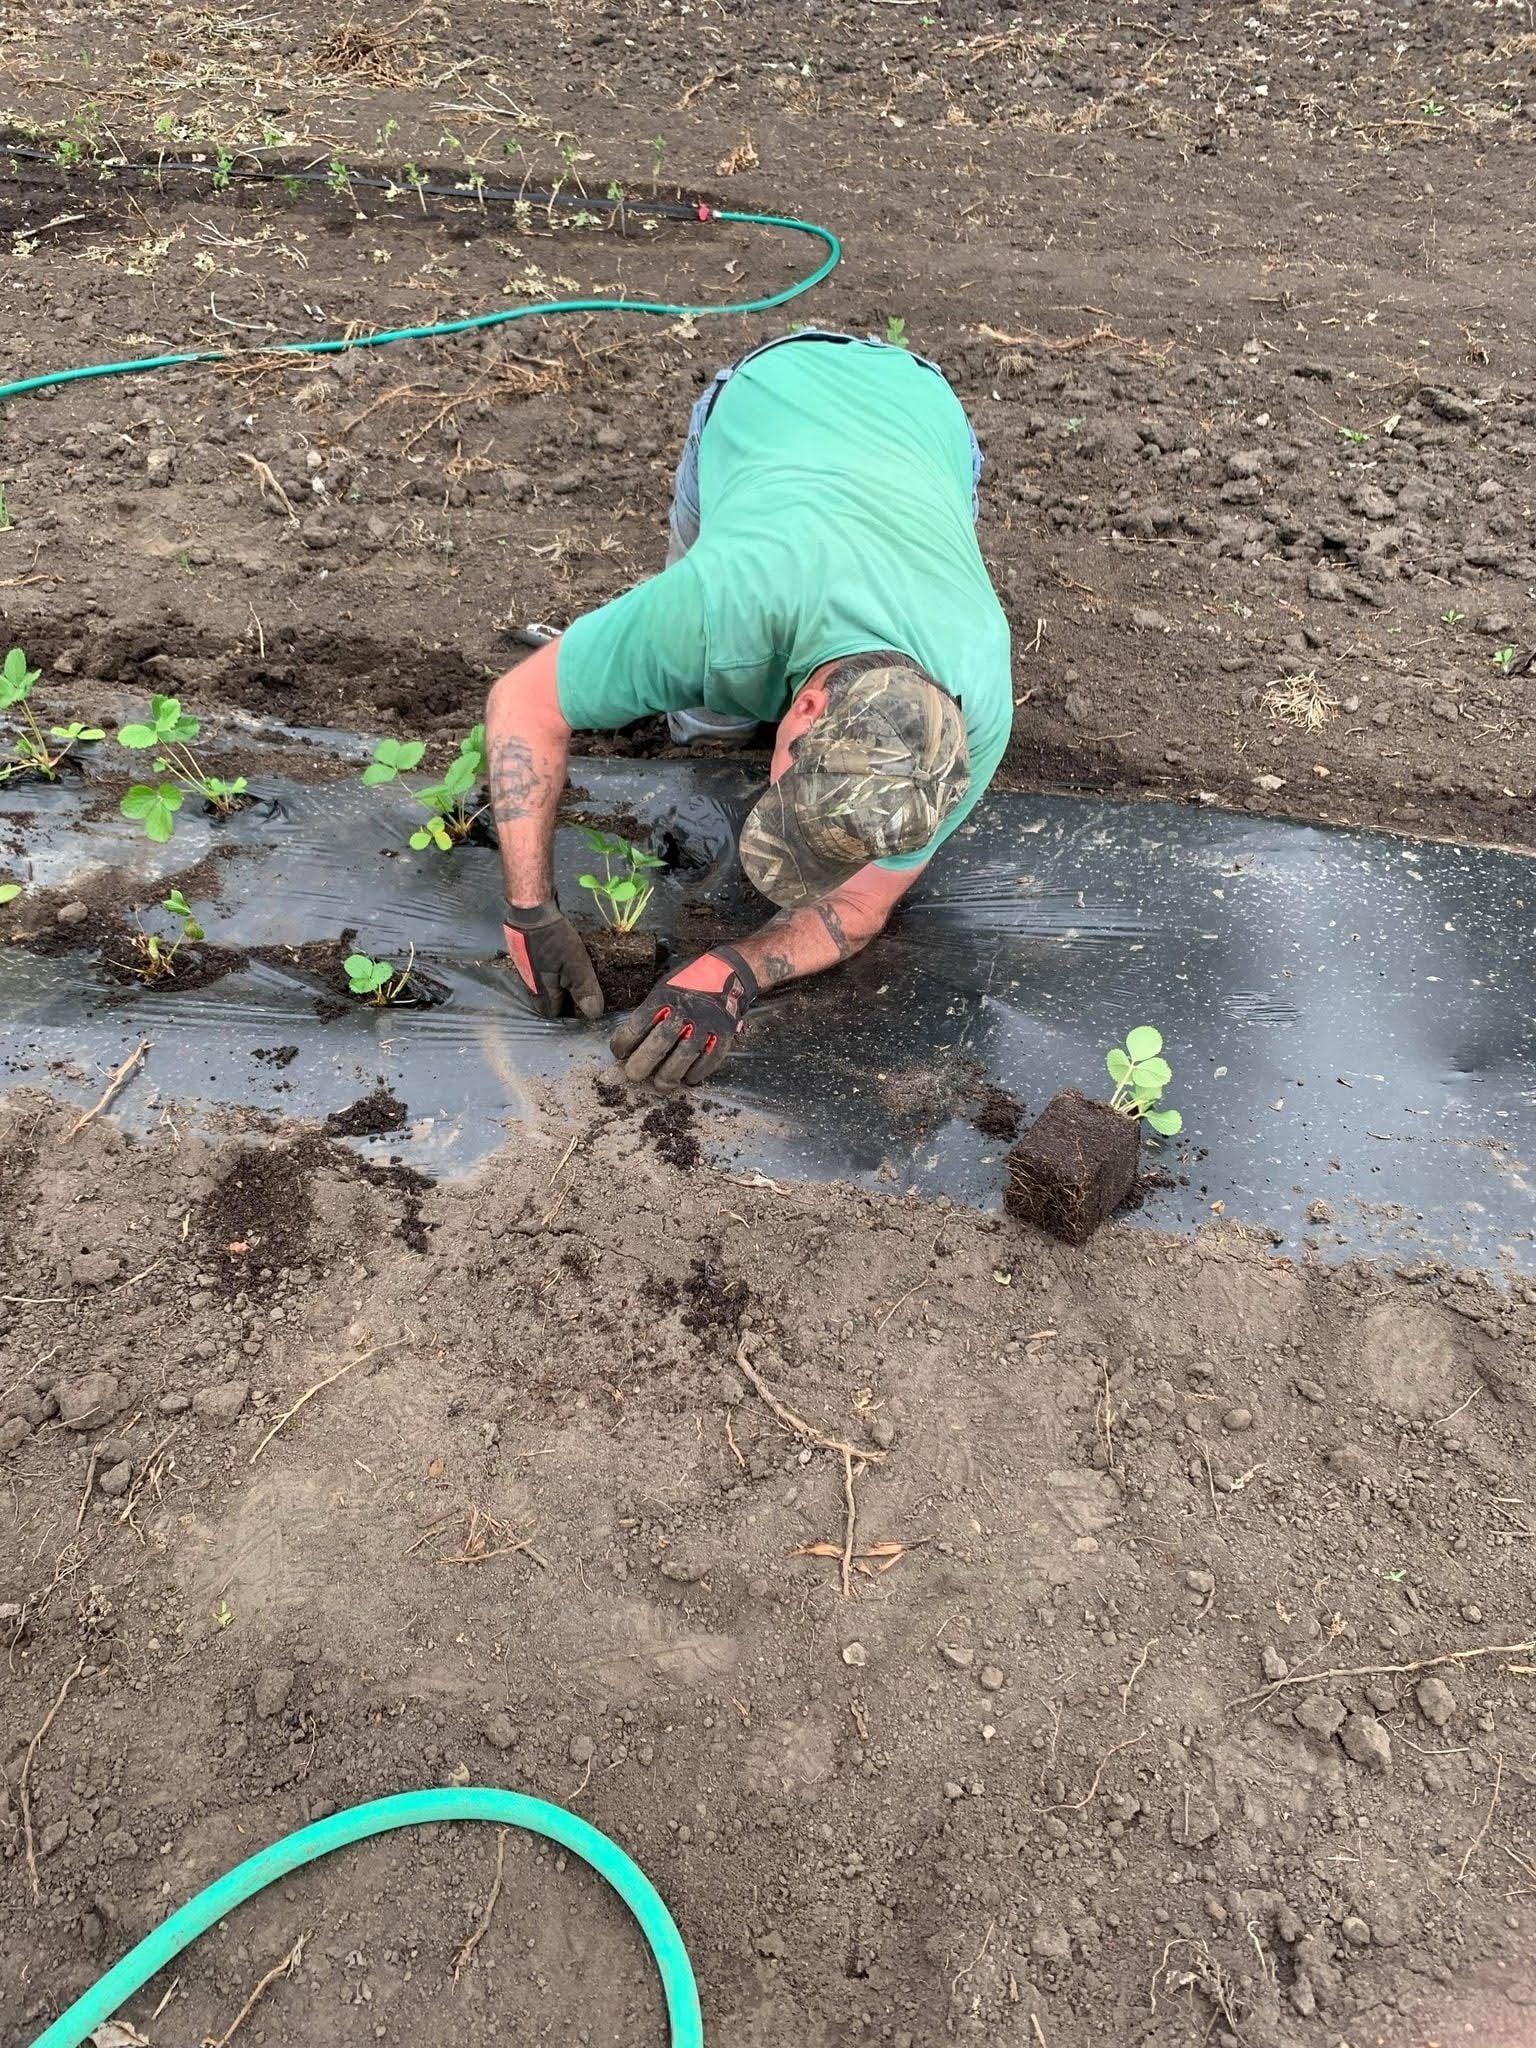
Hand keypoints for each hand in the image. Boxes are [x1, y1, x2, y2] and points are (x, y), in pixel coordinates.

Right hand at [502, 900, 602, 1019]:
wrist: (531, 911)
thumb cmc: (554, 939)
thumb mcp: (576, 965)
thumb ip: (584, 990)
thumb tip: (594, 1015)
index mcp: (541, 994)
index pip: (555, 1016)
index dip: (570, 1017)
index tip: (586, 1012)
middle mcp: (530, 987)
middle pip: (549, 1004)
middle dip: (566, 1003)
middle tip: (586, 997)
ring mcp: (527, 972)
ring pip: (546, 988)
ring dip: (561, 989)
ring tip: (579, 983)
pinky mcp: (528, 959)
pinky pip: (544, 974)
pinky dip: (555, 975)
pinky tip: (565, 968)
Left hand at [610, 947, 757, 1086]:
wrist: (728, 972)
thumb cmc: (688, 983)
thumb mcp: (663, 989)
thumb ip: (650, 1014)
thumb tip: (631, 1043)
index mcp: (664, 998)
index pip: (637, 1025)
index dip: (624, 1043)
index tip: (619, 1054)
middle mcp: (684, 1011)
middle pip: (660, 1043)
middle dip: (643, 1063)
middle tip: (633, 1075)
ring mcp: (706, 1024)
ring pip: (684, 1056)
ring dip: (669, 1075)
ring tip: (661, 1084)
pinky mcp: (723, 1034)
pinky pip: (710, 1059)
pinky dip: (698, 1072)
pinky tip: (688, 1078)